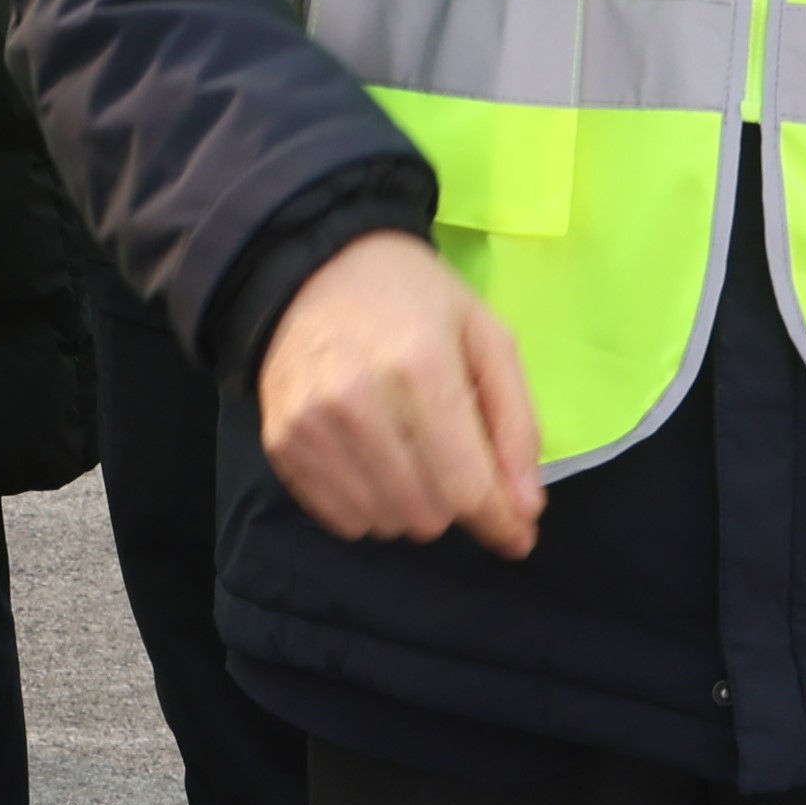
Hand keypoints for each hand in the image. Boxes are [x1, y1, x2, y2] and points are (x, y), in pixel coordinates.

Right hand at [257, 228, 544, 556]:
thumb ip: (516, 424)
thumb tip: (525, 512)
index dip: (500, 521)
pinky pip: (341, 520)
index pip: (467, 487)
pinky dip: (369, 507)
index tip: (518, 535)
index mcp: (421, 368)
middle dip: (455, 502)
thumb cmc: (415, 299)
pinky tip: (374, 461)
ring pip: (385, 523)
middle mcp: (359, 402)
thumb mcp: (485, 337)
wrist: (312, 268)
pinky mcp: (280, 443)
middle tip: (454, 460)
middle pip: (428, 514)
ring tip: (411, 454)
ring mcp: (312, 426)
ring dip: (412, 507)